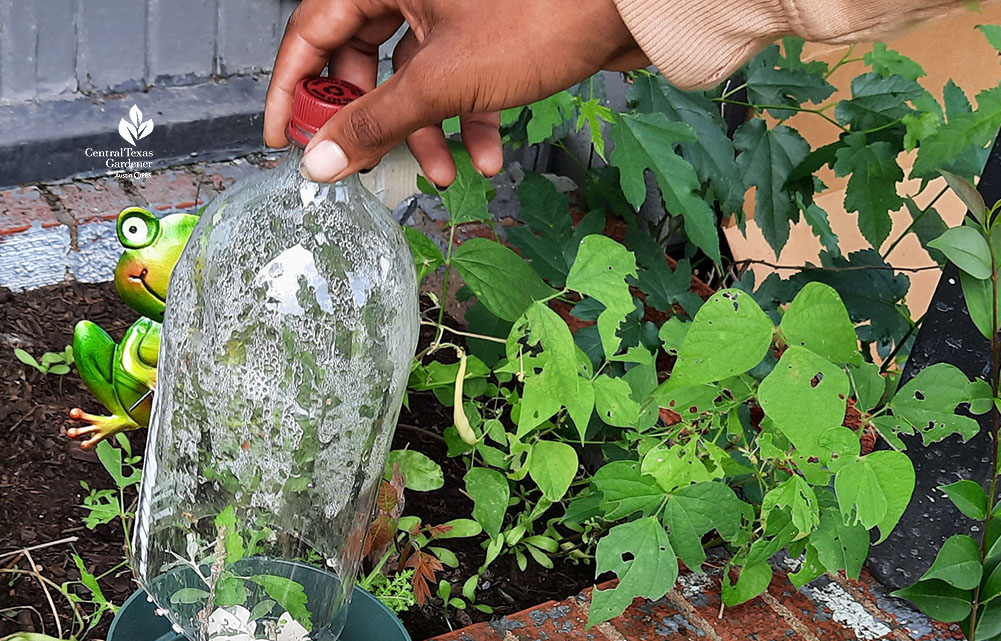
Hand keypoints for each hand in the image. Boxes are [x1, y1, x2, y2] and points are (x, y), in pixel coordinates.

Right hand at [264, 0, 646, 185]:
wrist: (624, 9)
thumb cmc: (539, 15)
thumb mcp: (443, 80)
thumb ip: (376, 122)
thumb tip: (321, 160)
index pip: (311, 30)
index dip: (294, 89)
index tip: (285, 137)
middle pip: (365, 59)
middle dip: (377, 121)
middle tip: (369, 163)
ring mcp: (450, 10)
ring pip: (416, 78)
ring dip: (428, 131)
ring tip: (446, 172)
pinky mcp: (485, 33)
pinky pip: (459, 80)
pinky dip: (469, 118)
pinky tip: (488, 155)